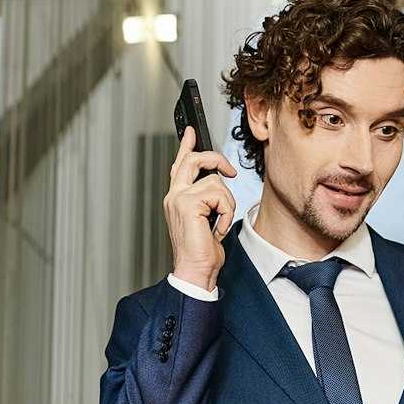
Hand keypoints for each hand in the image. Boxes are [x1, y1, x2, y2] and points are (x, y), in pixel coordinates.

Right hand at [164, 126, 237, 290]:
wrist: (195, 271)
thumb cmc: (201, 252)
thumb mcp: (206, 220)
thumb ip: (207, 200)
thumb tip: (218, 183)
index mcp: (176, 198)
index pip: (180, 164)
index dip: (186, 146)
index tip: (191, 131)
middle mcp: (173, 195)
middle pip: (194, 160)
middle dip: (216, 159)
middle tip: (230, 171)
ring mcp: (178, 198)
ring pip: (215, 182)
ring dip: (226, 204)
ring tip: (219, 223)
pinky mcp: (188, 204)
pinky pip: (219, 195)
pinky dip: (225, 213)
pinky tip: (217, 228)